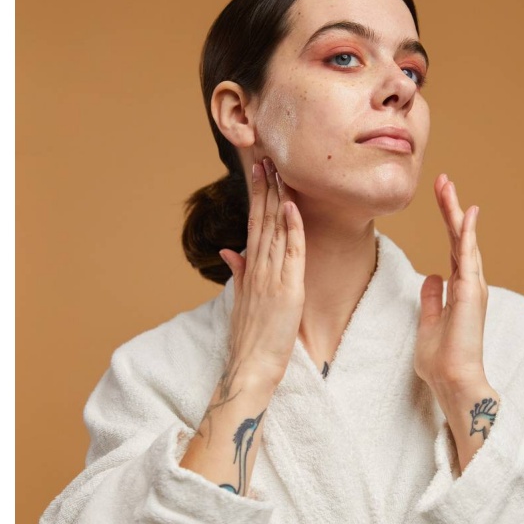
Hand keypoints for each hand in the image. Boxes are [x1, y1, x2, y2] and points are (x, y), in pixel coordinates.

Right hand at [218, 156, 304, 391]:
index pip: (254, 224)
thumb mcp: (240, 301)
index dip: (257, 196)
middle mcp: (258, 268)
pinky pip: (291, 253)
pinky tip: (293, 206)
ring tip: (279, 170)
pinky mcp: (287, 290)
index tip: (258, 172)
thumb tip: (230, 251)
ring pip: (275, 230)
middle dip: (265, 187)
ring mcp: (271, 278)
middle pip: (262, 219)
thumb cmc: (249, 339)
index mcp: (249, 270)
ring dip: (278, 198)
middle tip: (266, 157)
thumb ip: (238, 273)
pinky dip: (293, 229)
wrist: (250, 366)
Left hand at [415, 173, 489, 399]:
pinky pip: (468, 256)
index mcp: (458, 291)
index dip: (446, 223)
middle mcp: (469, 284)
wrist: (451, 379)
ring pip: (463, 240)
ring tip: (446, 185)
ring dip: (455, 212)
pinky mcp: (471, 292)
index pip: (451, 249)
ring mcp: (472, 286)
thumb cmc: (440, 360)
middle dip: (450, 208)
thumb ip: (431, 299)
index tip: (440, 199)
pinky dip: (467, 232)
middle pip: (458, 238)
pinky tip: (466, 212)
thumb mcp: (428, 323)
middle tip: (442, 181)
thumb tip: (431, 278)